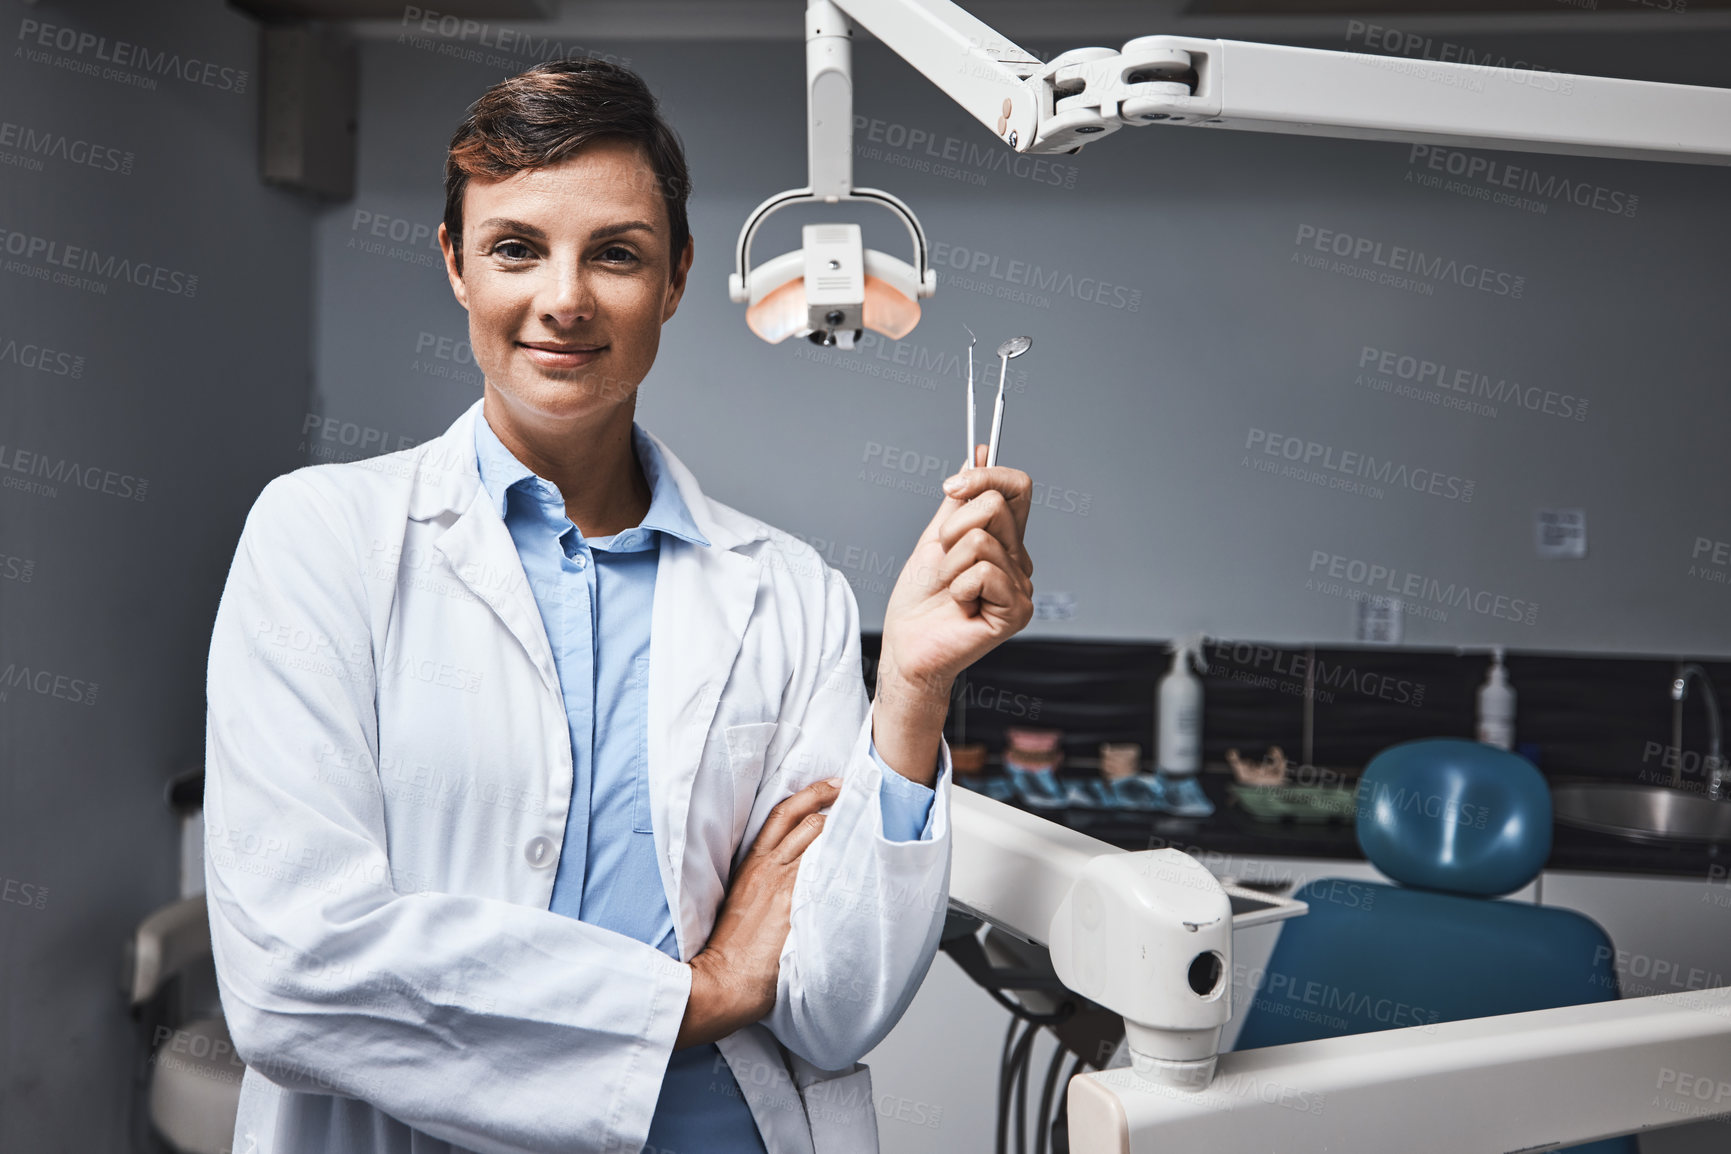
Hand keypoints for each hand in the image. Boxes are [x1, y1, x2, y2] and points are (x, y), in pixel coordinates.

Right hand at [675, 777, 841, 1048]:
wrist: (722, 980)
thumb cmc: (730, 949)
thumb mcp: (740, 901)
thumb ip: (764, 881)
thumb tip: (796, 870)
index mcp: (752, 864)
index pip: (783, 814)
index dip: (811, 794)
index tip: (834, 785)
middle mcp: (770, 868)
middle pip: (808, 821)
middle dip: (836, 803)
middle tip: (859, 797)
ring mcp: (785, 885)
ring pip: (820, 840)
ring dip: (846, 830)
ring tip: (867, 825)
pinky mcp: (797, 907)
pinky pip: (828, 872)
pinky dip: (847, 861)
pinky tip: (866, 861)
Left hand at [879, 443, 1034, 703]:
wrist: (906, 644)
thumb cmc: (920, 599)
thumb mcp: (936, 537)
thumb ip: (960, 499)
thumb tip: (978, 453)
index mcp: (1004, 540)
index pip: (1017, 488)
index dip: (986, 476)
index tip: (950, 488)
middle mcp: (1018, 560)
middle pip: (995, 506)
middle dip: (952, 529)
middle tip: (942, 561)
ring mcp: (1021, 586)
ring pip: (982, 540)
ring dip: (950, 564)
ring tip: (949, 589)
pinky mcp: (1017, 611)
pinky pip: (982, 572)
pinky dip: (958, 587)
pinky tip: (960, 607)